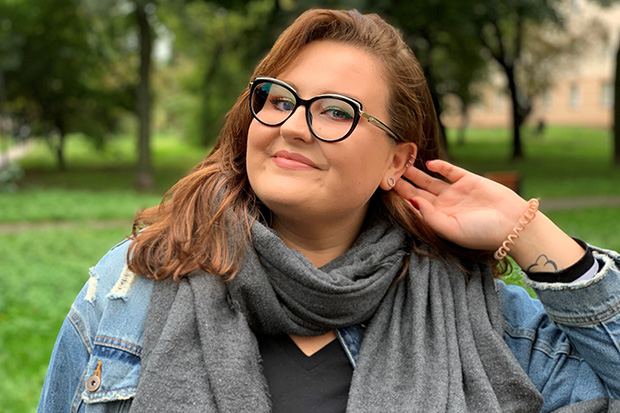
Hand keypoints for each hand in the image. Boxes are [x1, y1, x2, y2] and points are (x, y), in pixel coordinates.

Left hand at [393, 160, 528, 250]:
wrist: (513, 224)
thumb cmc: (483, 233)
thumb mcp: (452, 229)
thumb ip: (430, 216)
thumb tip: (412, 201)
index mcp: (438, 218)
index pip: (413, 205)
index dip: (400, 195)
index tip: (385, 184)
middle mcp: (444, 205)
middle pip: (417, 191)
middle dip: (402, 181)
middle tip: (387, 169)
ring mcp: (455, 192)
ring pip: (429, 180)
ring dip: (415, 172)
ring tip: (401, 162)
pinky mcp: (469, 180)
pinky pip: (450, 171)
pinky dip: (439, 166)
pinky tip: (428, 164)